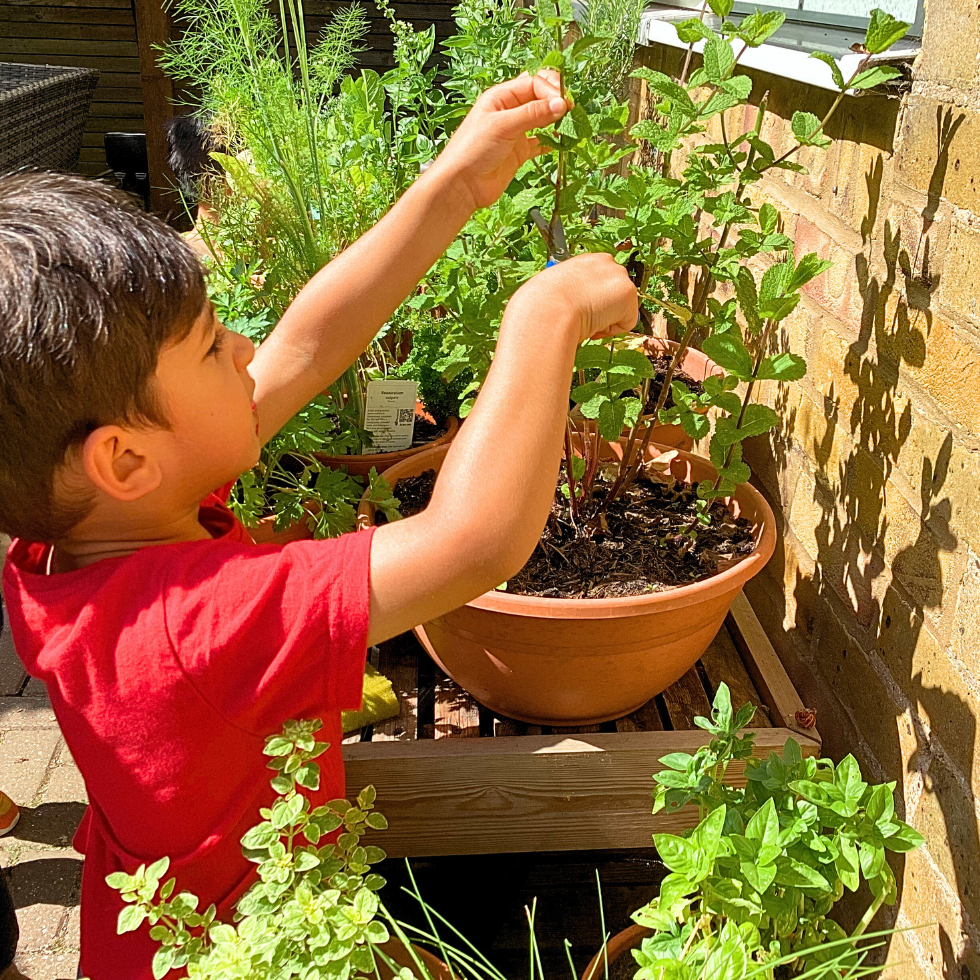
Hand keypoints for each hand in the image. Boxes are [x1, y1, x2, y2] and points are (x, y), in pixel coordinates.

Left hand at [432, 72, 569, 210]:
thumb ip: (533, 114)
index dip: (551, 91)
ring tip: (570, 125)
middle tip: (571, 111)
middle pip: (539, 97)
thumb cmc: (472, 150)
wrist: (462, 186)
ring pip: (542, 119)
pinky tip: (561, 142)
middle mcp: (509, 111)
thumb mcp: (503, 126)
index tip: (565, 103)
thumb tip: (561, 104)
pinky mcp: (519, 152)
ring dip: (556, 120)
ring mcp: (515, 131)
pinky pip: (540, 142)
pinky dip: (552, 141)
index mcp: (501, 96)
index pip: (534, 83)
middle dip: (556, 101)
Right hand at [515, 253, 638, 342]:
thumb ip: (570, 291)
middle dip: (603, 309)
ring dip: (606, 320)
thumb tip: (570, 303)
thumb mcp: (555, 290)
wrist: (548, 309)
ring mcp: (619, 276)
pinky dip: (612, 331)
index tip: (580, 310)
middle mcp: (606, 262)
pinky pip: (627, 323)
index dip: (593, 300)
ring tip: (585, 320)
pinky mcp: (628, 293)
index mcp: (587, 260)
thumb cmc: (542, 304)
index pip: (601, 282)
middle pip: (615, 293)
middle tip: (583, 318)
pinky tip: (594, 325)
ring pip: (622, 308)